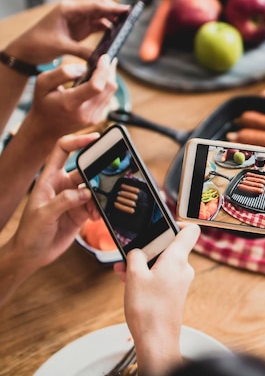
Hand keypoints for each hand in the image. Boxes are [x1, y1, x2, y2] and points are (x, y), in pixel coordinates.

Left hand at [3, 0, 128, 63]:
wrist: (27, 51)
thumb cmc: (39, 44)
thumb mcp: (62, 47)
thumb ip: (82, 51)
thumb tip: (100, 59)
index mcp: (68, 9)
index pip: (95, 5)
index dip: (113, 8)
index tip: (128, 10)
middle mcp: (74, 11)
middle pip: (100, 7)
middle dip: (115, 12)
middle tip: (130, 19)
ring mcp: (78, 19)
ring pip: (101, 16)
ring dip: (113, 20)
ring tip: (126, 27)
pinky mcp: (79, 28)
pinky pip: (97, 25)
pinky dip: (107, 29)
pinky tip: (115, 34)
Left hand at [10, 133, 99, 273]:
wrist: (33, 254)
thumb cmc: (30, 232)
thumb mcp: (43, 215)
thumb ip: (64, 201)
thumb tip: (85, 193)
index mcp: (49, 179)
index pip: (63, 150)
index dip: (78, 140)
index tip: (95, 138)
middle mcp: (63, 185)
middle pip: (85, 170)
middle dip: (97, 173)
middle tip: (107, 178)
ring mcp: (74, 198)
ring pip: (94, 188)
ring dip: (99, 197)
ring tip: (95, 208)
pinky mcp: (81, 211)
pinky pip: (96, 204)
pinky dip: (99, 209)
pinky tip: (95, 217)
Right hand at [25, 55, 117, 138]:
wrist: (46, 128)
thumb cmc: (43, 102)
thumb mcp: (42, 83)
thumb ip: (62, 73)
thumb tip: (83, 68)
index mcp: (70, 104)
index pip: (96, 86)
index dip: (103, 70)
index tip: (104, 57)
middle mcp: (85, 113)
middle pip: (108, 88)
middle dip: (109, 70)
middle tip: (105, 58)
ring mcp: (94, 118)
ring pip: (111, 92)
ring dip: (110, 77)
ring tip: (104, 65)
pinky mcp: (98, 119)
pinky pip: (108, 98)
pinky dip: (107, 86)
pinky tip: (101, 78)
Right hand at [114, 223, 200, 375]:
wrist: (156, 340)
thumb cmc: (148, 310)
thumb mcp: (134, 275)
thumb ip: (136, 256)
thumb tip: (137, 252)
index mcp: (178, 259)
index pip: (190, 231)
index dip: (179, 222)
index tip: (164, 222)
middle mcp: (183, 268)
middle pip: (169, 247)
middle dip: (148, 249)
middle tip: (130, 255)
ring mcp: (181, 281)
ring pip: (162, 263)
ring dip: (143, 264)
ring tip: (123, 272)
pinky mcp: (175, 292)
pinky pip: (162, 276)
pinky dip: (147, 275)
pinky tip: (130, 283)